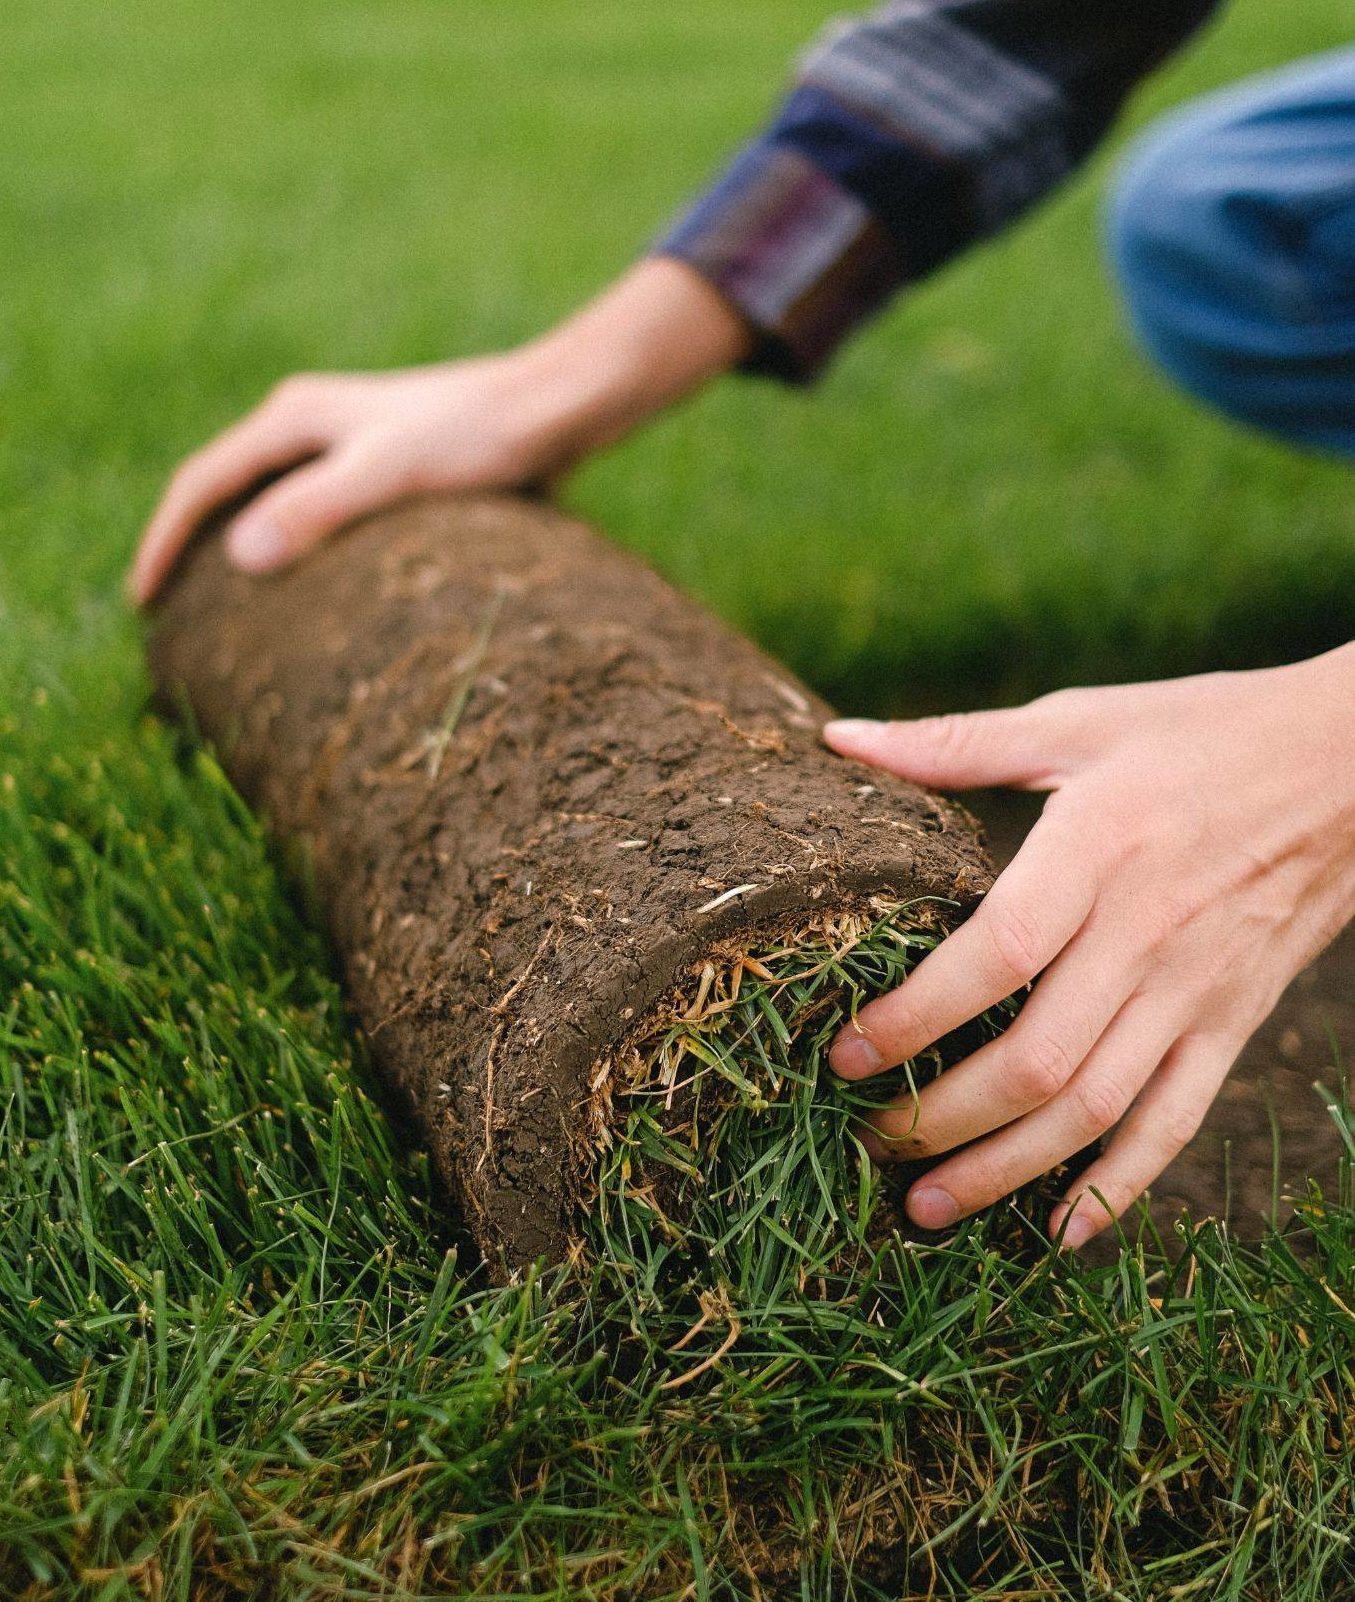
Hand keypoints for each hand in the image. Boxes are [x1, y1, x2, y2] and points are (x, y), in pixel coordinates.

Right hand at [127, 258, 749, 603]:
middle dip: (192, 547)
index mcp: (294, 417)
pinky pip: (318, 514)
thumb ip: (318, 509)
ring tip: (225, 613)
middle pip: (227, 488)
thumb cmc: (478, 436)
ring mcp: (349, 443)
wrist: (555, 407)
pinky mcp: (388, 467)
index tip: (143, 604)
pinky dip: (296, 551)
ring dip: (242, 550)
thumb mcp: (392, 473)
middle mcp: (312, 423)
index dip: (165, 543)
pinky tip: (312, 594)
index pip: (202, 482)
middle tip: (168, 617)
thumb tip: (241, 557)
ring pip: (272, 502)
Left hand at [825, 646, 1354, 1248]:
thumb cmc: (1203, 732)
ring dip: (1004, 1170)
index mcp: (1097, 850)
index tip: (845, 1053)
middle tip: (866, 1139)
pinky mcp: (1235, 1023)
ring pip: (1094, 1111)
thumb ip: (955, 744)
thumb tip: (840, 738)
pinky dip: (1119, 1187)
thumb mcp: (1079, 721)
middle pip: (1036, 1060)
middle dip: (939, 1118)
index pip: (994, 957)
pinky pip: (1175, 1123)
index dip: (915, 1017)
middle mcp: (1147, 934)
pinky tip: (1058, 1232)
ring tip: (924, 1207)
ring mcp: (1197, 990)